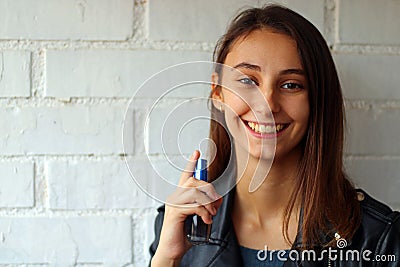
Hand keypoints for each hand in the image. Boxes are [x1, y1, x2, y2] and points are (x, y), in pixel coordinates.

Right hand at [151, 150, 222, 265]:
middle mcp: (175, 197)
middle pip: (194, 182)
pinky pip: (195, 206)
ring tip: (211, 215)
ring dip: (208, 203)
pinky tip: (206, 221)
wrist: (172, 251)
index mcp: (180, 197)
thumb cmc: (183, 235)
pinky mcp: (175, 213)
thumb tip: (218, 199)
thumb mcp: (198, 218)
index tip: (196, 153)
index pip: (185, 176)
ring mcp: (173, 204)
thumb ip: (206, 207)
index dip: (191, 164)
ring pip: (195, 193)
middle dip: (209, 190)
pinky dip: (205, 213)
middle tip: (215, 204)